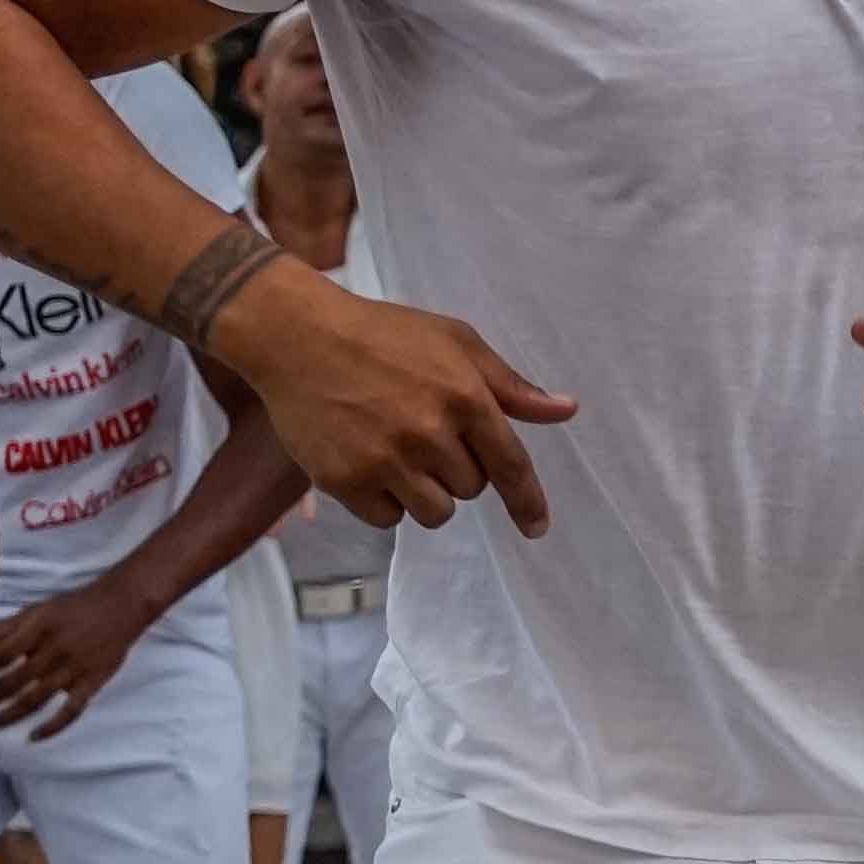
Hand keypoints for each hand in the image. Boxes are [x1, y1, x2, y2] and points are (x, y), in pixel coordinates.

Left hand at [0, 583, 152, 738]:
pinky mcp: (92, 683)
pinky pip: (71, 710)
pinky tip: (33, 737)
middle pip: (13, 682)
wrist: (121, 606)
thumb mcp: (37, 610)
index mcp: (38, 630)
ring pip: (36, 699)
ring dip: (9, 715)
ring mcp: (74, 669)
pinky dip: (52, 726)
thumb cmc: (73, 607)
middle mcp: (54, 651)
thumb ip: (5, 626)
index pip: (0, 656)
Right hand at [230, 264, 573, 531]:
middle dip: (458, 469)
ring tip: (401, 452)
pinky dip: (386, 501)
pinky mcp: (345, 481)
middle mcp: (429, 434)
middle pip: (472, 489)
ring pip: (435, 512)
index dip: (527, 502)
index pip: (511, 465)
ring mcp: (385, 460)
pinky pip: (388, 519)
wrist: (296, 336)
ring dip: (427, 492)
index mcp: (465, 398)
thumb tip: (567, 410)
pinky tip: (371, 463)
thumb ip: (510, 384)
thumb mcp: (455, 342)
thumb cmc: (383, 335)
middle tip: (426, 433)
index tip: (537, 528)